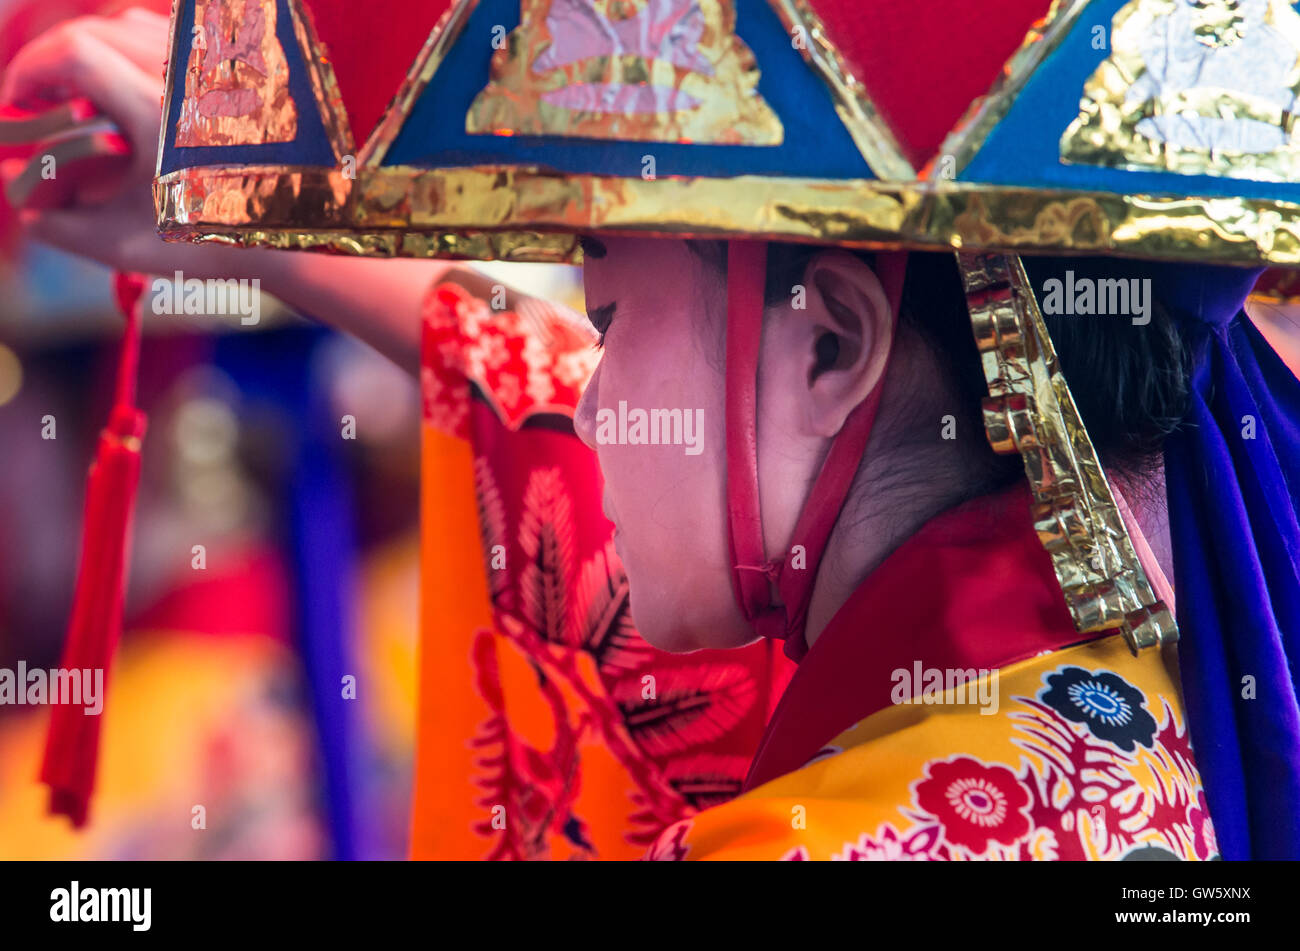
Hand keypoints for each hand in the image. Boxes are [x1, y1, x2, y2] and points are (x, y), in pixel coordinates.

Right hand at [0, 8, 255, 278]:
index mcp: (159, 111)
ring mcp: (216, 71)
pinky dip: (139, 49)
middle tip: (38, 100)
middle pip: (97, 30)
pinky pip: (174, 37)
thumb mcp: (130, 247)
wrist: (294, 241)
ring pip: (134, 25)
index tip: (17, 104)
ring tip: (79, 94)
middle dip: (53, 60)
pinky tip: (129, 88)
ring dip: (95, 49)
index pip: (75, 52)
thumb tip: (27, 211)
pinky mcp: (235, 73)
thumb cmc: (217, 247)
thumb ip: (66, 229)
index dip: (30, 71)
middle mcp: (190, 78)